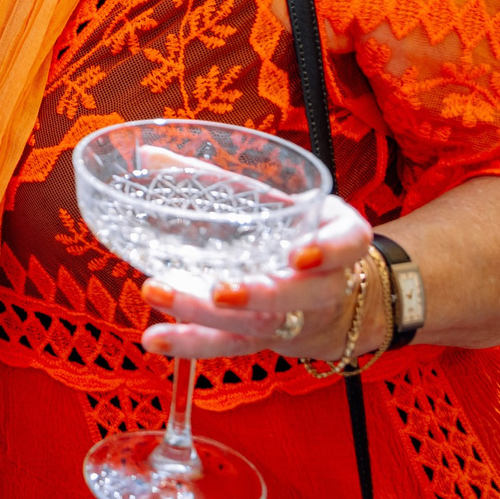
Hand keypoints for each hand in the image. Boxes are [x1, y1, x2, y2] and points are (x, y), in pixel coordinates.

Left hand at [137, 196, 378, 360]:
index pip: (348, 244)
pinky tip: (156, 338)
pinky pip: (232, 344)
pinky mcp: (266, 338)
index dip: (329, 251)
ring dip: (207, 317)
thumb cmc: (293, 234)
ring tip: (160, 295)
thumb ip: (218, 179)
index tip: (300, 256)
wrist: (330, 296)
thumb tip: (151, 154)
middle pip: (298, 296)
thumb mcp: (275, 202)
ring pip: (260, 325)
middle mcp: (323, 284)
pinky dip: (193, 342)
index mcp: (337, 238)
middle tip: (219, 291)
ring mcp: (295, 317)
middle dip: (259, 295)